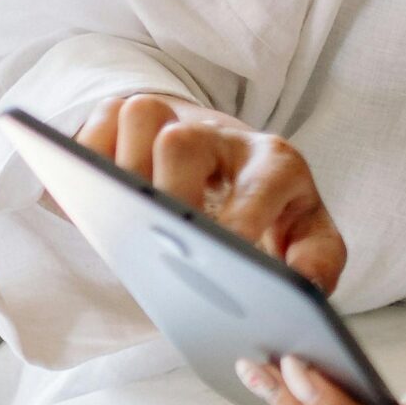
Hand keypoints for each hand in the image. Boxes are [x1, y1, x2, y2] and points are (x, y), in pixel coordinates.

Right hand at [75, 93, 345, 293]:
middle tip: (162, 239)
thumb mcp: (309, 239)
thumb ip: (317, 265)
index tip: (226, 253)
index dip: (243, 218)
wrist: (232, 175)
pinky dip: (88, 158)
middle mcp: (225, 136)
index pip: (267, 180)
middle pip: (186, 141)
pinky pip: (98, 121)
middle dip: (170, 192)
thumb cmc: (271, 215)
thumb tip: (307, 289)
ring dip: (125, 168)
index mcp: (276, 163)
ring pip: (140, 115)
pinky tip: (93, 196)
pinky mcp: (129, 117)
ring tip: (127, 215)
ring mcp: (174, 120)